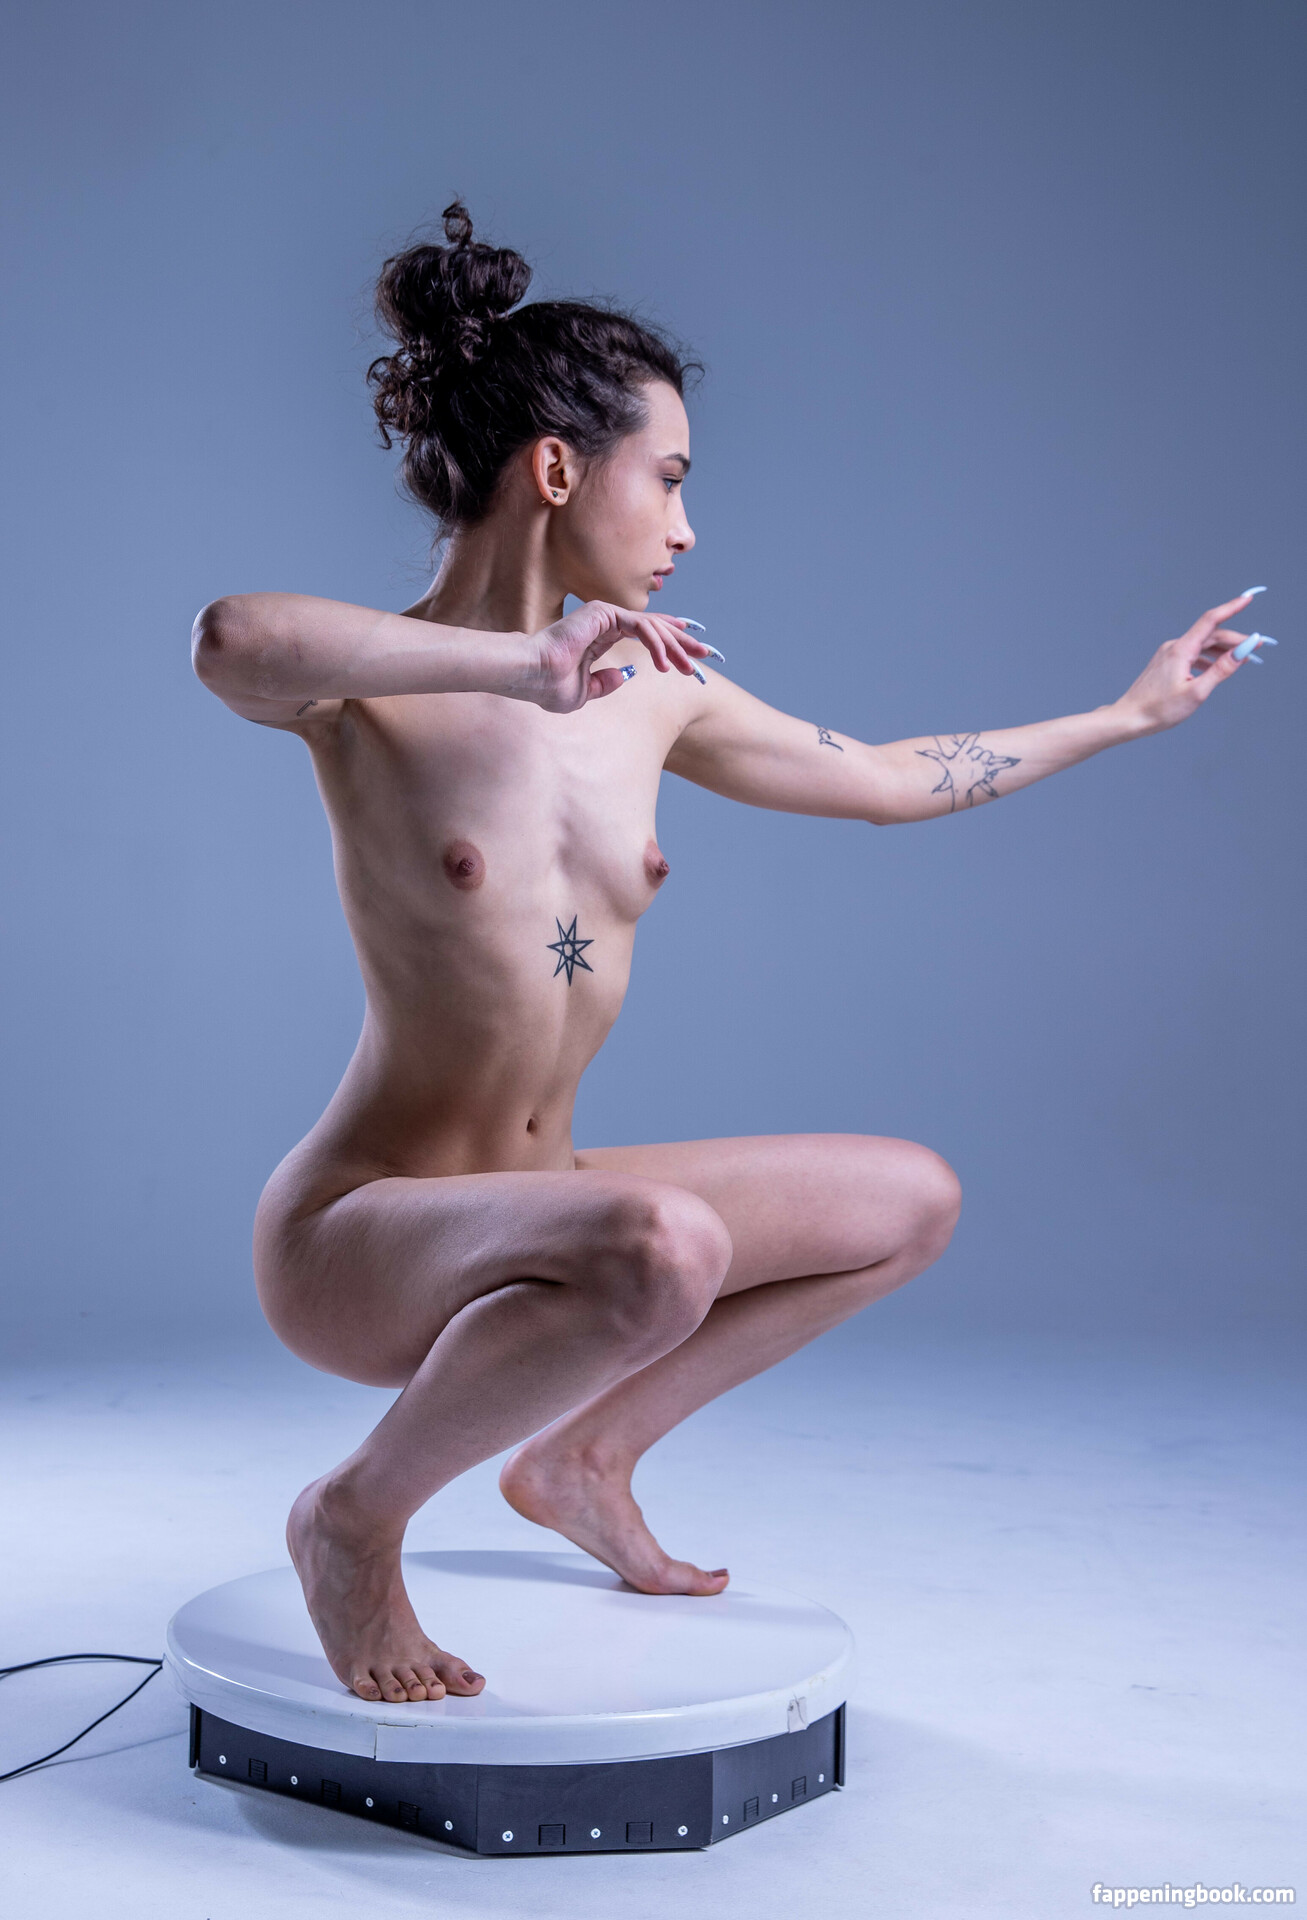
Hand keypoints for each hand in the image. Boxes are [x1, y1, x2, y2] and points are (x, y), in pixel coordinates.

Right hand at [522, 601, 711, 712]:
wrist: (531, 676)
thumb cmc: (549, 685)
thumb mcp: (585, 692)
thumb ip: (606, 683)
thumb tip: (626, 675)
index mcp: (602, 636)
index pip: (644, 634)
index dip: (670, 642)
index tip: (692, 655)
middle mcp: (606, 621)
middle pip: (655, 627)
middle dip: (682, 642)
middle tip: (705, 656)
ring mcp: (605, 614)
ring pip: (652, 626)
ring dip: (674, 647)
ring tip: (688, 668)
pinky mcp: (604, 613)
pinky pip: (640, 626)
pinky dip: (656, 643)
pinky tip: (665, 663)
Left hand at [1113, 592, 1265, 734]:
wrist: (1129, 718)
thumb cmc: (1159, 710)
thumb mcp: (1197, 692)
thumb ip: (1221, 670)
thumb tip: (1243, 651)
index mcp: (1181, 650)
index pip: (1211, 620)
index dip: (1232, 607)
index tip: (1248, 598)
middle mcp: (1175, 647)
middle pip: (1211, 635)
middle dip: (1236, 640)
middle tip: (1258, 648)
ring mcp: (1169, 654)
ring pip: (1203, 645)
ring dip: (1224, 650)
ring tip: (1244, 660)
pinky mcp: (1167, 663)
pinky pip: (1194, 654)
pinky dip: (1209, 658)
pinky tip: (1218, 667)